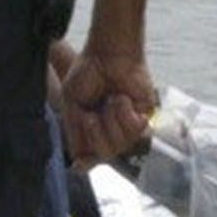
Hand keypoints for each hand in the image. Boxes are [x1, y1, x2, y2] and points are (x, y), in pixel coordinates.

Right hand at [58, 39, 156, 164]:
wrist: (106, 53)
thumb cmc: (88, 72)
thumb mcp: (71, 103)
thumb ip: (74, 133)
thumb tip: (79, 163)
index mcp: (94, 128)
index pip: (92, 156)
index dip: (88, 160)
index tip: (82, 163)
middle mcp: (112, 129)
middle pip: (105, 154)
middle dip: (95, 134)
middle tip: (91, 114)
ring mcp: (129, 124)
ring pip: (121, 144)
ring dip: (111, 120)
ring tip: (110, 100)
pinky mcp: (145, 115)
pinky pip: (135, 130)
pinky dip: (124, 113)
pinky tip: (122, 98)